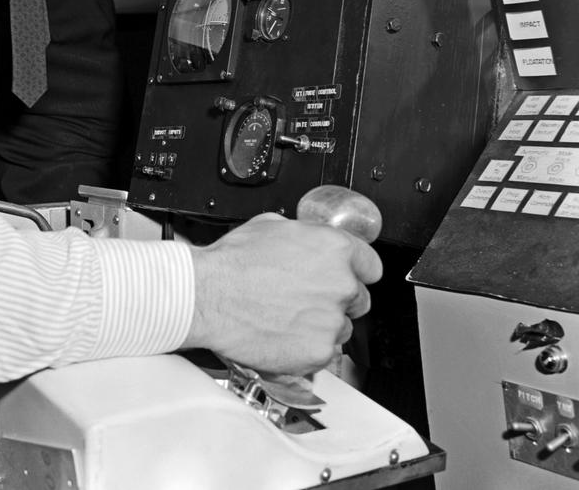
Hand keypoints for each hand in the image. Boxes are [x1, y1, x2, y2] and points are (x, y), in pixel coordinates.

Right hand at [183, 213, 381, 376]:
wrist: (207, 296)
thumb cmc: (232, 262)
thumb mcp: (270, 227)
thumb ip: (305, 238)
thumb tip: (311, 243)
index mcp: (334, 249)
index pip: (371, 265)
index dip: (354, 272)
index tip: (344, 277)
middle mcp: (341, 284)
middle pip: (358, 299)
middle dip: (336, 300)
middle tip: (305, 299)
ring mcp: (332, 321)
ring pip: (341, 328)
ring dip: (320, 326)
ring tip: (285, 317)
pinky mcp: (319, 352)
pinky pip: (323, 352)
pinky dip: (306, 347)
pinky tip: (281, 334)